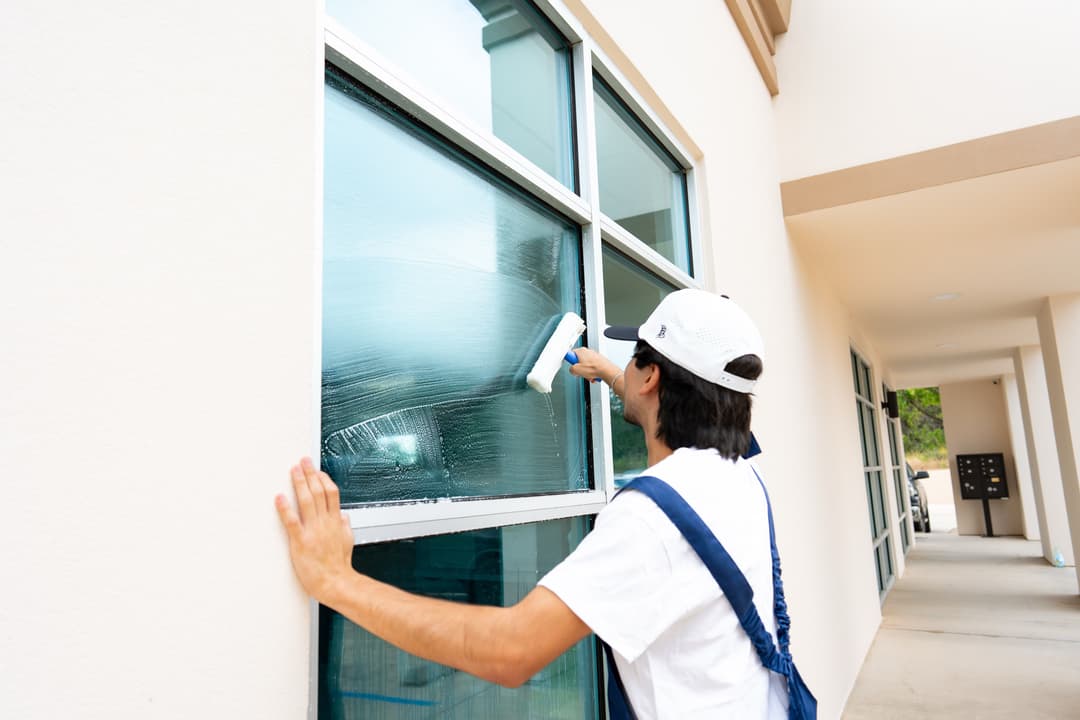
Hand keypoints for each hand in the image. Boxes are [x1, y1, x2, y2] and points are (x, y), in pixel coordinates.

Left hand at [275, 457, 354, 604]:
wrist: (336, 583)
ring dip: (300, 484)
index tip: (317, 470)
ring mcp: (313, 531)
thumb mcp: (348, 542)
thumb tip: (344, 516)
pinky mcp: (300, 542)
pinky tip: (279, 498)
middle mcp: (324, 523)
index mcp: (335, 522)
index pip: (331, 493)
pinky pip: (292, 522)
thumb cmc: (339, 566)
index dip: (324, 479)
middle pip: (318, 492)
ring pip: (307, 501)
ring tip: (293, 471)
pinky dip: (285, 508)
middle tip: (303, 462)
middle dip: (310, 474)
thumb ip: (344, 527)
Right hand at [566, 346, 621, 384]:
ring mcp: (594, 356)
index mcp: (581, 351)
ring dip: (587, 372)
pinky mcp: (599, 360)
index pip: (571, 354)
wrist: (607, 371)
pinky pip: (593, 367)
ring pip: (586, 365)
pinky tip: (594, 375)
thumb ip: (571, 369)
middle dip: (580, 369)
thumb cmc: (594, 368)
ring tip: (589, 375)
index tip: (572, 365)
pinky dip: (593, 372)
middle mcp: (588, 351)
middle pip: (579, 361)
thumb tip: (572, 370)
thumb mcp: (576, 370)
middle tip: (581, 372)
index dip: (571, 361)